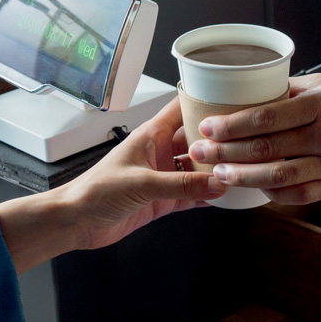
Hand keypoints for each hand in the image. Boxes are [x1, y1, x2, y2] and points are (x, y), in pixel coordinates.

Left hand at [60, 98, 226, 249]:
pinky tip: (222, 196)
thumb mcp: (143, 184)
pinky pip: (190, 195)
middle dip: (217, 142)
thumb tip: (217, 184)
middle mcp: (158, 153)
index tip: (230, 100)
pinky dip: (205, 196)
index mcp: (150, 136)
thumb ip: (182, 186)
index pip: (182, 109)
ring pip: (196, 170)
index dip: (204, 102)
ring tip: (239, 171)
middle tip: (245, 142)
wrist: (76, 221)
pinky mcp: (161, 200)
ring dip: (214, 172)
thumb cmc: (95, 191)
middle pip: (195, 141)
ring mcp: (161, 177)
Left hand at [185, 74, 320, 203]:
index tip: (208, 126)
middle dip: (227, 152)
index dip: (233, 125)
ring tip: (219, 174)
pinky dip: (275, 192)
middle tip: (200, 151)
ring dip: (244, 177)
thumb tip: (248, 93)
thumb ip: (289, 92)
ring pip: (280, 176)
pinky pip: (301, 193)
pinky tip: (255, 187)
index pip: (267, 117)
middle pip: (267, 148)